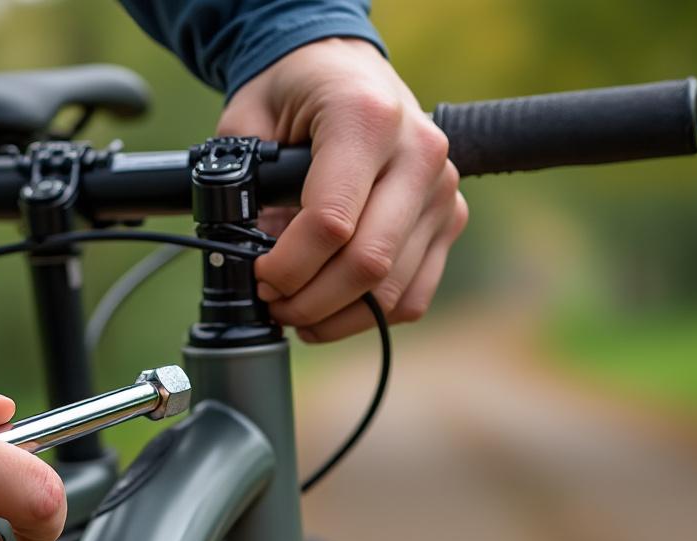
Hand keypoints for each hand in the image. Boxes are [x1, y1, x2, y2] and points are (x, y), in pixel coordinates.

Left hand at [217, 38, 469, 341]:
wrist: (343, 67)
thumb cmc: (293, 92)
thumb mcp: (248, 122)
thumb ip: (244, 186)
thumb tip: (255, 258)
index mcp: (367, 118)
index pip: (332, 221)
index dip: (287, 267)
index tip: (258, 278)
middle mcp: (419, 153)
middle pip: (368, 263)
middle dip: (308, 300)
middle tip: (272, 303)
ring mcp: (444, 189)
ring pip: (393, 289)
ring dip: (335, 317)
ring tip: (294, 312)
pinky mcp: (452, 218)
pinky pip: (414, 294)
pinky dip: (368, 315)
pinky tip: (331, 309)